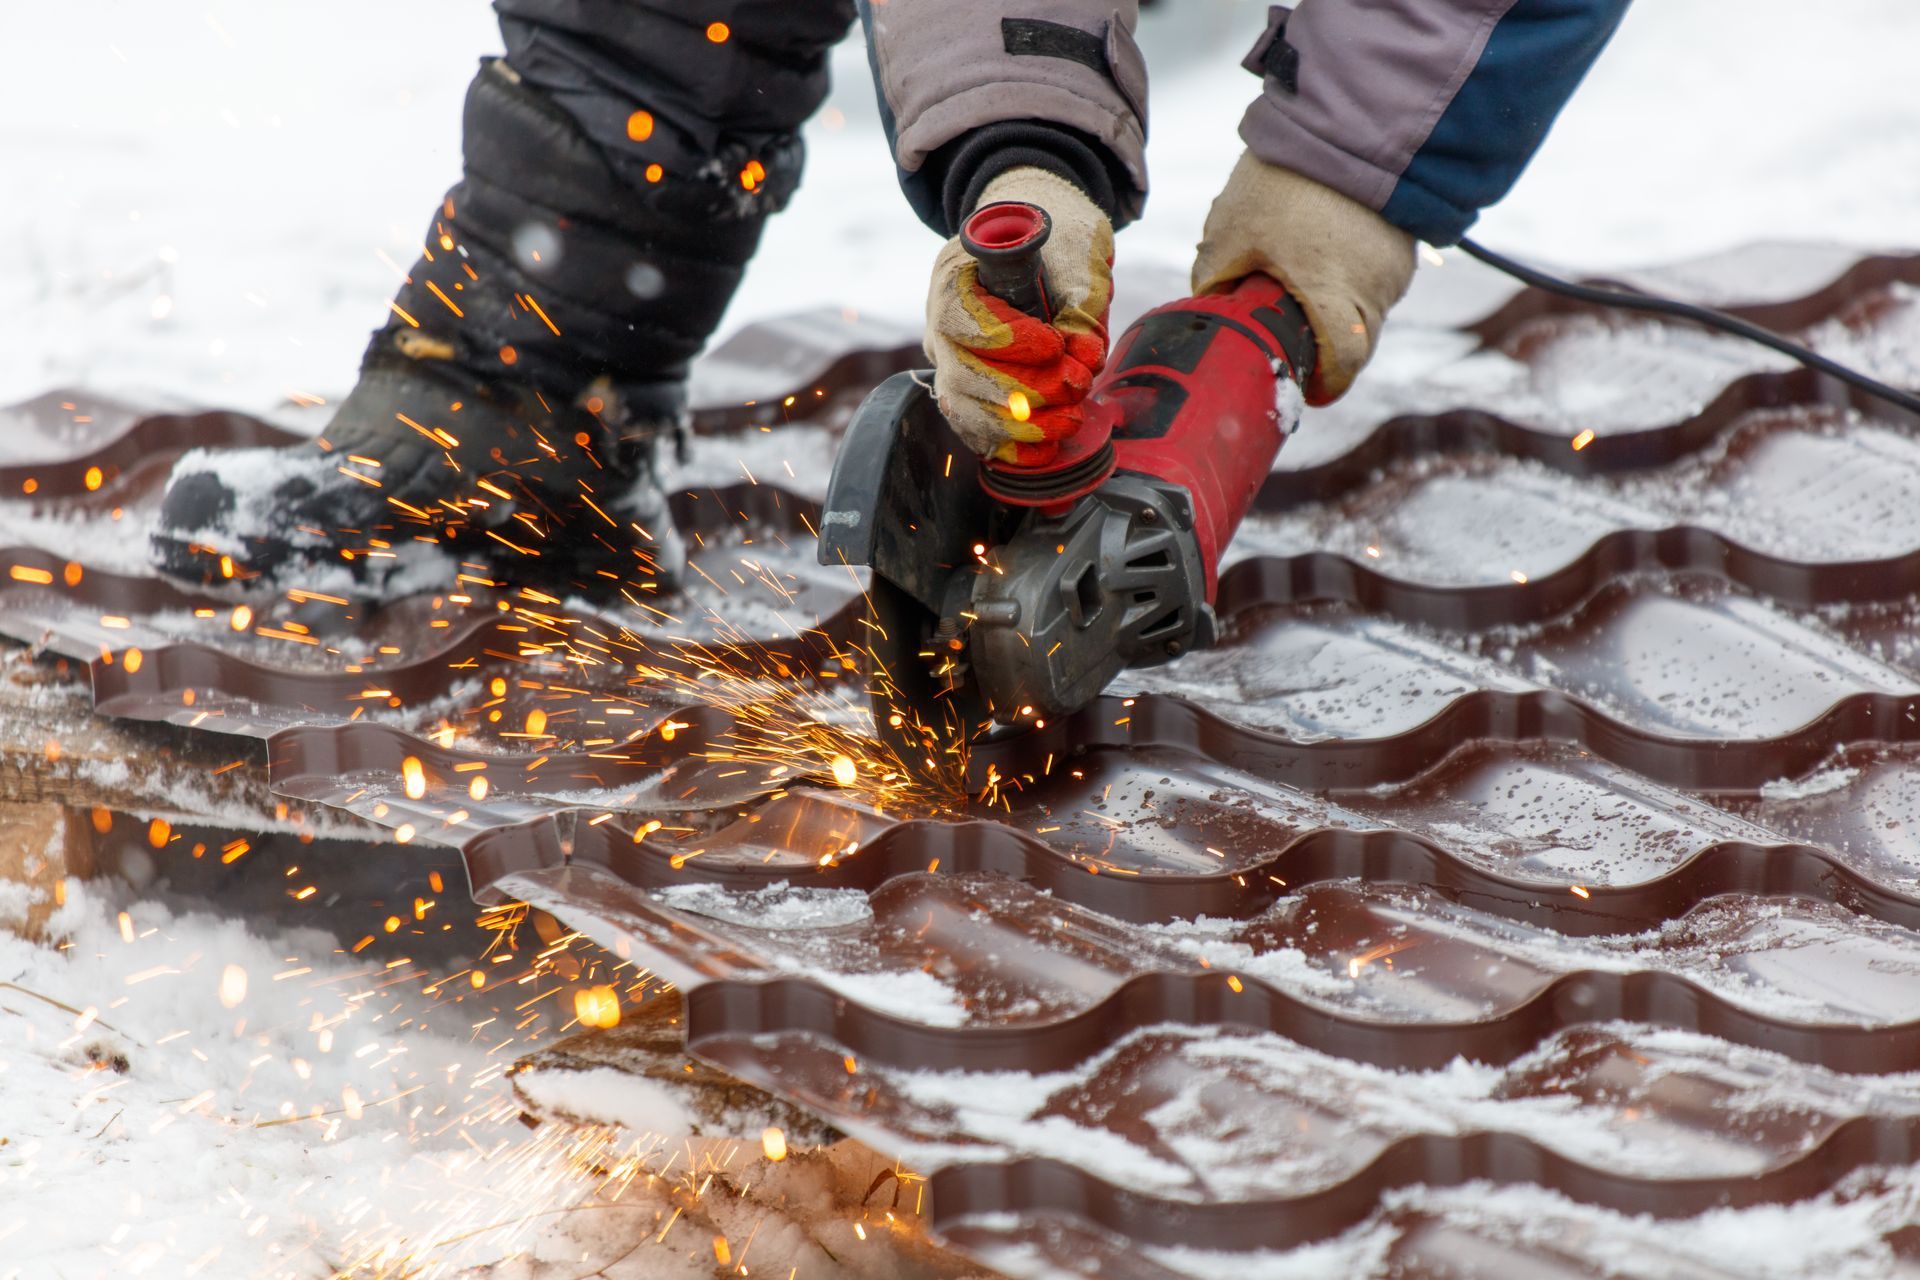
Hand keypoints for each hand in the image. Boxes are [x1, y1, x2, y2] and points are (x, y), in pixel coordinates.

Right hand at [924, 168, 1113, 465]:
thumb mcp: (1075, 253)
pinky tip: (1046, 449)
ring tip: (1069, 420)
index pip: (963, 319)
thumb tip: (1084, 356)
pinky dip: (1009, 448)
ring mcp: (947, 360)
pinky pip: (974, 429)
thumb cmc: (1053, 237)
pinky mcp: (966, 389)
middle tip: (1075, 384)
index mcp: (955, 276)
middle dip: (1024, 390)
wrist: (1036, 242)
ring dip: (1019, 427)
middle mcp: (939, 322)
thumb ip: (1082, 302)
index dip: (1009, 341)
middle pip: (962, 374)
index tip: (1054, 345)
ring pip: (964, 409)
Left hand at [1193, 151, 1416, 403]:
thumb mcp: (1230, 229)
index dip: (1326, 383)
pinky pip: (1379, 272)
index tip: (1309, 388)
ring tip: (1300, 278)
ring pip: (1368, 304)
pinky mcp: (1406, 235)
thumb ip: (1215, 275)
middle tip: (1292, 337)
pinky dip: (1353, 272)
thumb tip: (1210, 302)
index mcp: (1335, 296)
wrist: (1346, 113)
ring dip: (1337, 304)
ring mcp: (1398, 261)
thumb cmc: (1285, 178)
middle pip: (1356, 340)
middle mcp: (1378, 287)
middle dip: (1325, 345)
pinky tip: (1322, 248)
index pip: (1343, 364)